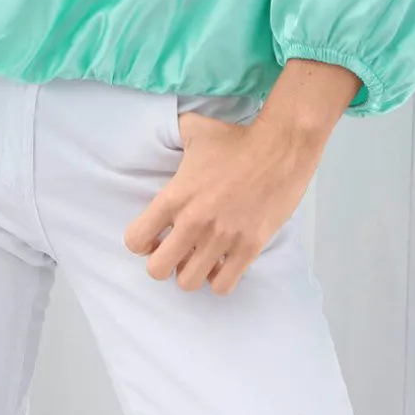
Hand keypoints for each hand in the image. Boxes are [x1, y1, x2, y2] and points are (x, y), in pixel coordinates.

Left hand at [123, 109, 323, 295]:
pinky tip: (221, 262)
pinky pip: (223, 286)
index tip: (153, 234)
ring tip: (198, 257)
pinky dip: (218, 279)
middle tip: (174, 250)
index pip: (135, 239)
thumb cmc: (235, 139)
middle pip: (157, 270)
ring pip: (188, 283)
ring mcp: (221, 239)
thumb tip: (164, 133)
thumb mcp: (193, 129)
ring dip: (190, 272)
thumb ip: (172, 134)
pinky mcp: (248, 248)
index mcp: (175, 196)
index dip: (140, 241)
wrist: (279, 148)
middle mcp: (193, 222)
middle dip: (161, 263)